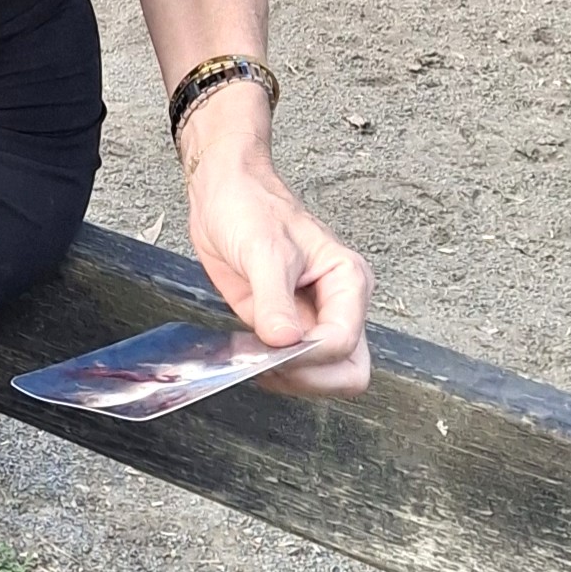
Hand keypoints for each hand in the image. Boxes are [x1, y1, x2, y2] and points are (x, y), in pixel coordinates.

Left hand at [180, 87, 372, 396]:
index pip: (343, 343)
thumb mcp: (264, 249)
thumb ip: (275, 299)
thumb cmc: (250, 206)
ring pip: (322, 376)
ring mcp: (312, 319)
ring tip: (252, 355)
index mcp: (348, 282)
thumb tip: (285, 341)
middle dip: (309, 378)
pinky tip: (246, 354)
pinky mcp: (285, 327)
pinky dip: (271, 372)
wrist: (222, 193)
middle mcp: (338, 306)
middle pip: (348, 371)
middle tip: (268, 363)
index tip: (274, 345)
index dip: (309, 355)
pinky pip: (290, 368)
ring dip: (288, 378)